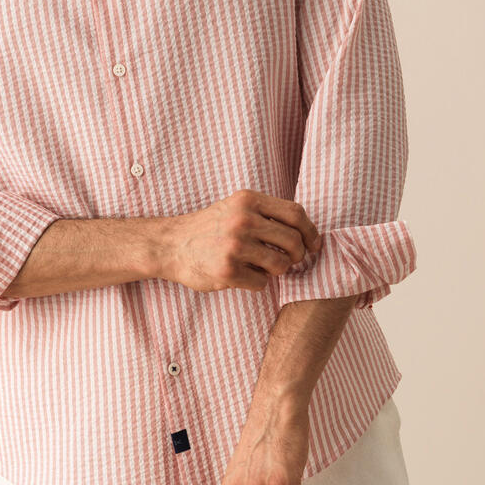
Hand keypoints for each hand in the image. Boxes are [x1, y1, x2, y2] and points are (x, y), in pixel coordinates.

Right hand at [162, 190, 321, 292]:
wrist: (171, 245)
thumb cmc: (209, 228)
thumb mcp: (236, 207)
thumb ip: (266, 213)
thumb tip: (307, 232)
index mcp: (248, 200)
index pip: (296, 213)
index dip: (311, 232)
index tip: (314, 245)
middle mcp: (242, 220)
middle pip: (293, 241)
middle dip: (297, 256)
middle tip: (289, 261)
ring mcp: (234, 245)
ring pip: (281, 265)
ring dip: (277, 271)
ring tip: (262, 267)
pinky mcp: (227, 270)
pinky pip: (261, 283)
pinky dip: (256, 283)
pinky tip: (242, 275)